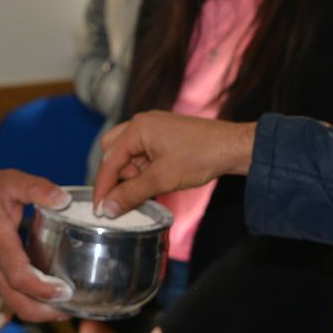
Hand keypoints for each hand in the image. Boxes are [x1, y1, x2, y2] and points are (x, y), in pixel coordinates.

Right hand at [0, 169, 71, 321]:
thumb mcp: (9, 181)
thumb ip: (37, 188)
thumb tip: (63, 200)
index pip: (19, 276)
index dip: (43, 289)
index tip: (66, 292)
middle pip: (19, 303)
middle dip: (48, 311)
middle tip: (75, 305)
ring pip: (15, 306)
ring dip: (42, 310)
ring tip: (69, 302)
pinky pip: (10, 300)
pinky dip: (31, 304)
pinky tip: (50, 296)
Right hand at [93, 112, 256, 217]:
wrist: (233, 147)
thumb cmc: (200, 156)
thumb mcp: (162, 179)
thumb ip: (131, 193)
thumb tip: (108, 208)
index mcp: (138, 128)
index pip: (109, 160)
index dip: (103, 187)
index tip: (99, 209)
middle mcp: (142, 124)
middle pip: (113, 151)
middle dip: (117, 175)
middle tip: (127, 194)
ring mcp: (155, 128)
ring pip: (128, 154)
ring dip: (132, 173)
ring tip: (149, 187)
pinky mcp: (165, 136)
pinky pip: (143, 153)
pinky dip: (144, 169)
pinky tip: (155, 181)